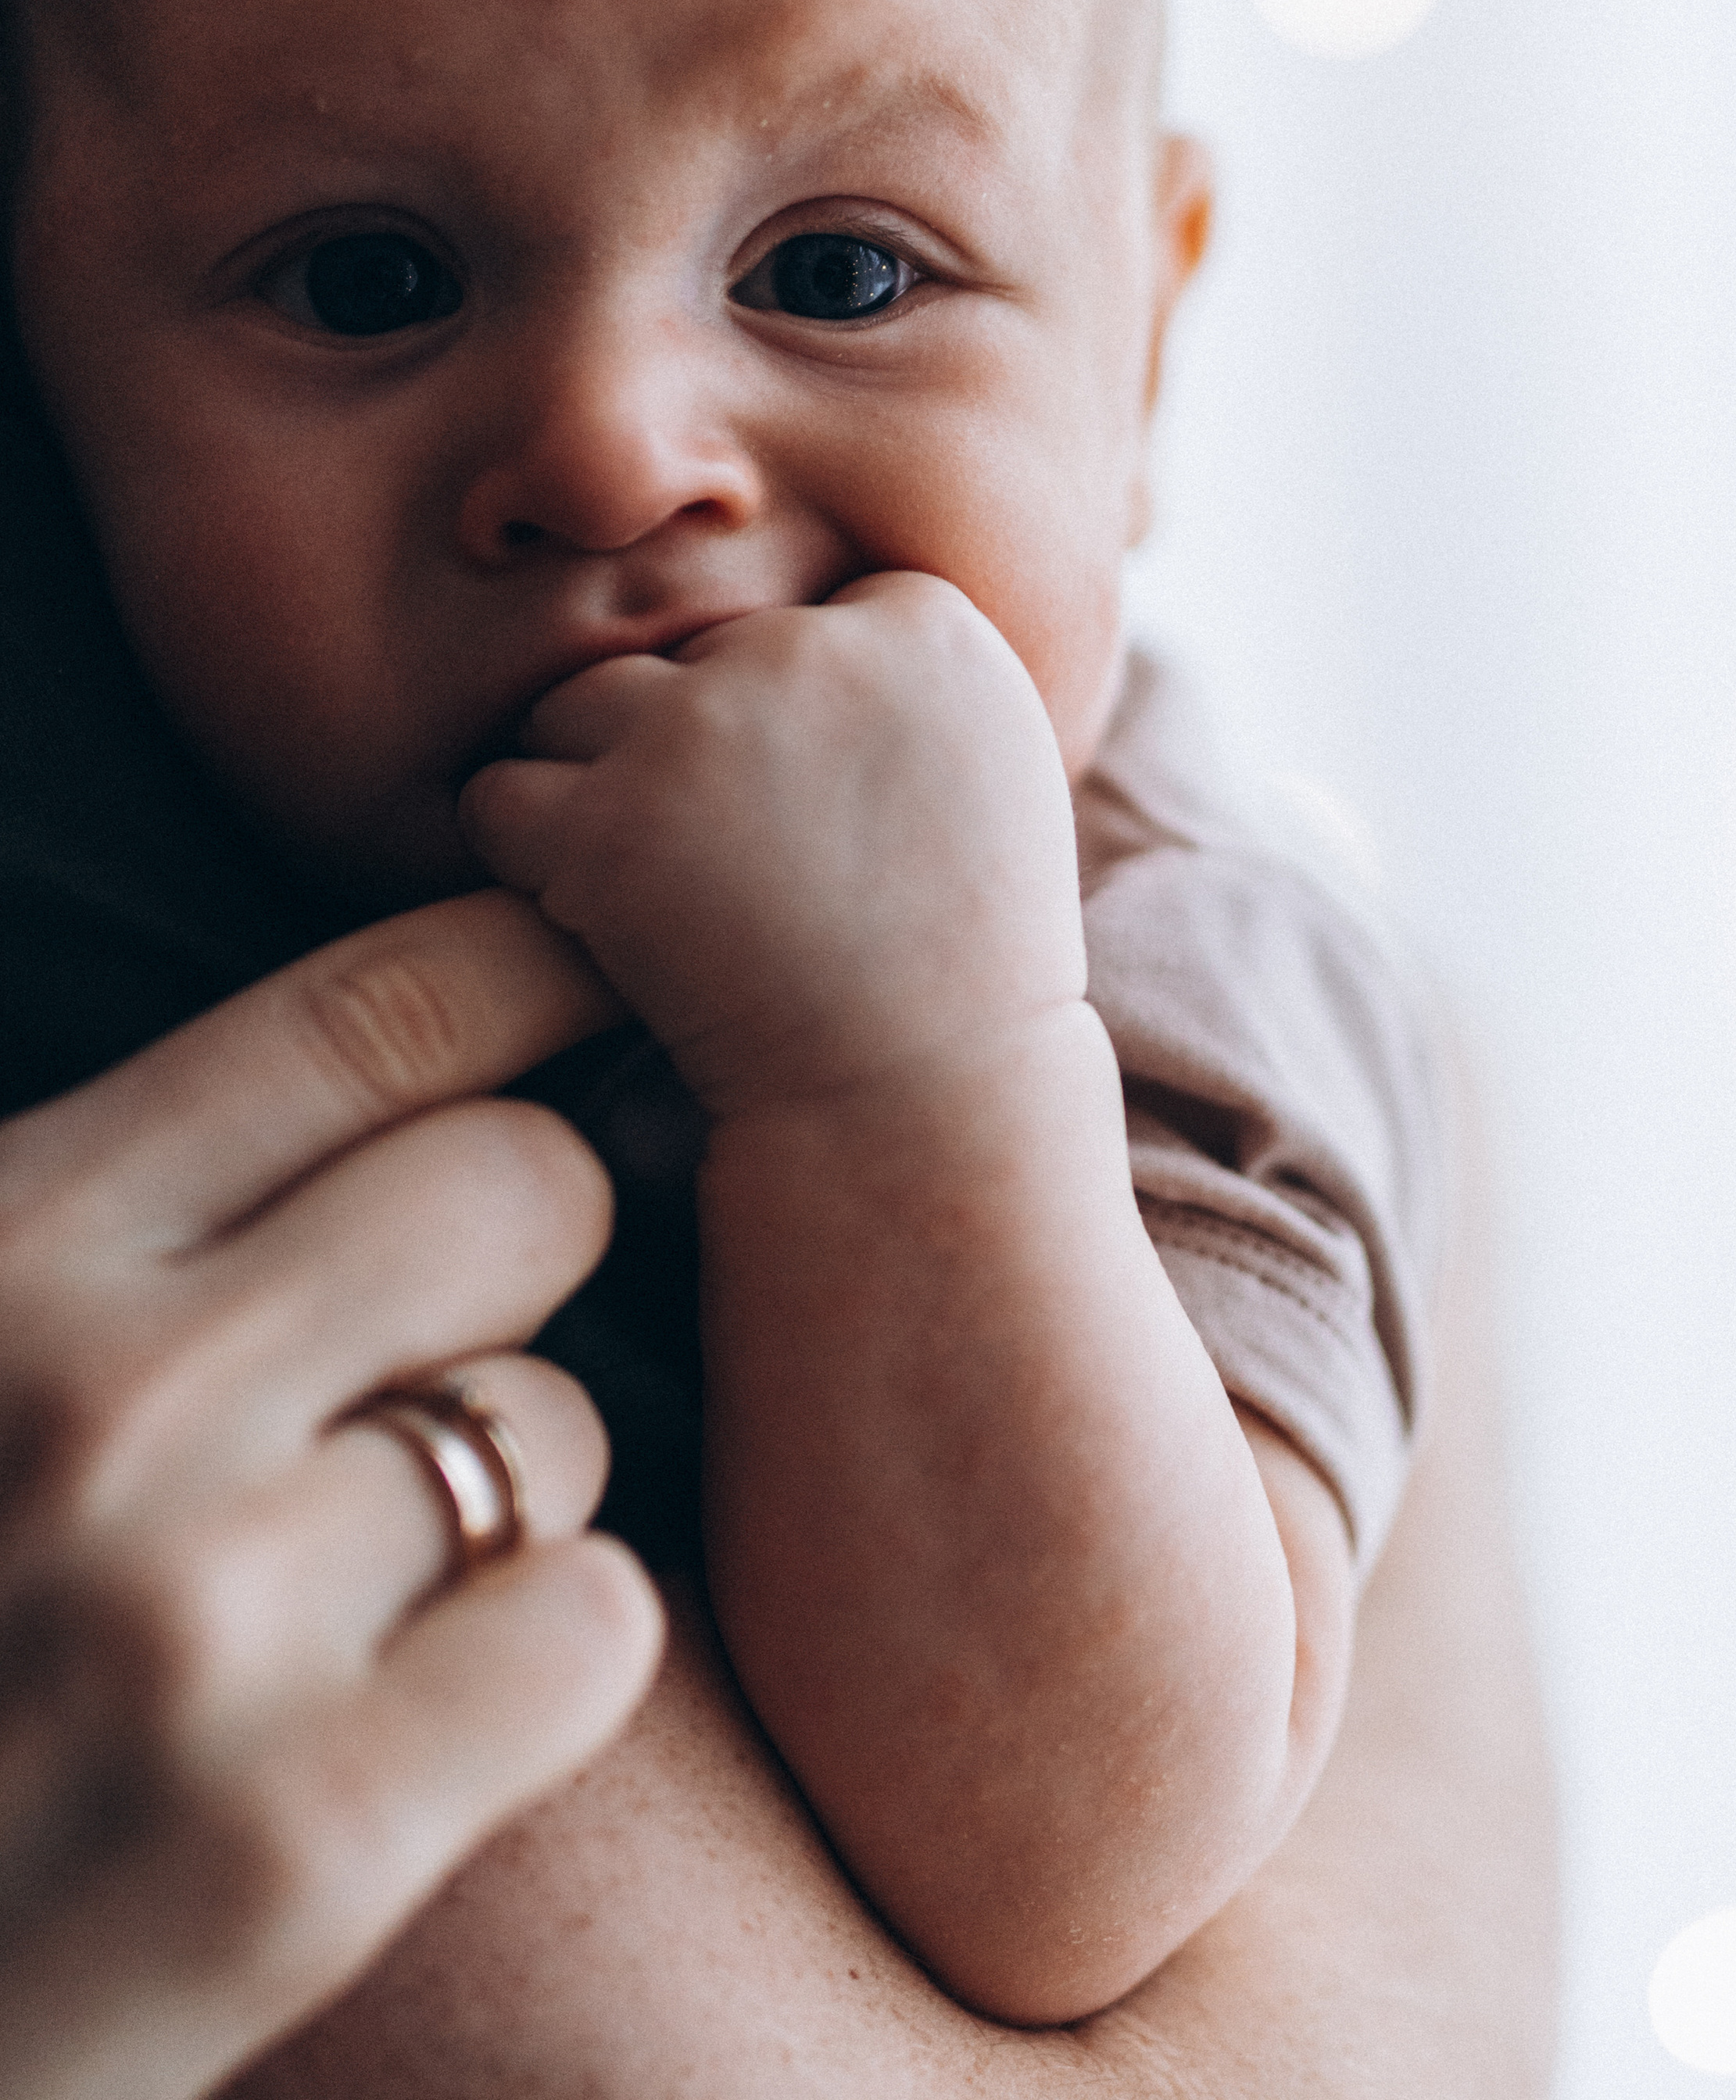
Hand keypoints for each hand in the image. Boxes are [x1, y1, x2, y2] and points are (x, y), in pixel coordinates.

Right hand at [0, 890, 664, 2099]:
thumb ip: (124, 1210)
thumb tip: (410, 1053)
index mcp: (1, 1246)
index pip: (376, 1015)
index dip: (535, 970)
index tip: (590, 977)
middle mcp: (102, 1404)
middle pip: (526, 1181)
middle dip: (515, 1246)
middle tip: (428, 1342)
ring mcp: (203, 1623)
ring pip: (563, 1417)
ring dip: (506, 1484)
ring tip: (357, 1574)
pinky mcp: (301, 1845)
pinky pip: (594, 1628)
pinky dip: (544, 1660)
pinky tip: (422, 1709)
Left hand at [461, 574, 1087, 1116]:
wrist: (922, 1100)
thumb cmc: (964, 956)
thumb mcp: (995, 766)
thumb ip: (904, 673)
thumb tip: (805, 616)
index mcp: (926, 625)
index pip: (798, 614)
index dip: (789, 719)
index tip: (819, 812)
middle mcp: (810, 648)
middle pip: (681, 657)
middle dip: (686, 752)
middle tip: (737, 873)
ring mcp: (701, 727)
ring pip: (574, 708)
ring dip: (590, 793)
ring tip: (667, 897)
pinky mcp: (605, 819)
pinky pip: (499, 799)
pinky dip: (526, 863)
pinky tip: (604, 924)